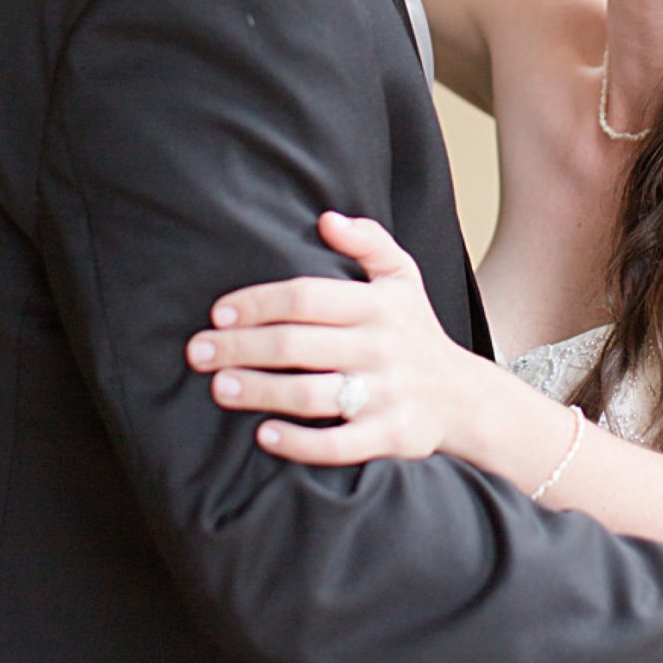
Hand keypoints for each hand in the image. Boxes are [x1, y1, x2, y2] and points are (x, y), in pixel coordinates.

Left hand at [185, 212, 477, 464]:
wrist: (463, 397)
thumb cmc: (414, 331)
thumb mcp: (402, 277)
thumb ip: (368, 241)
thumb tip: (326, 219)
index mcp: (379, 304)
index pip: (306, 296)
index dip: (258, 303)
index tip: (219, 313)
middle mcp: (381, 346)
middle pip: (297, 344)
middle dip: (241, 348)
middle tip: (198, 353)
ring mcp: (387, 393)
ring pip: (312, 393)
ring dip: (259, 391)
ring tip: (219, 389)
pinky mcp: (391, 435)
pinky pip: (340, 443)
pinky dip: (300, 442)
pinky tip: (264, 435)